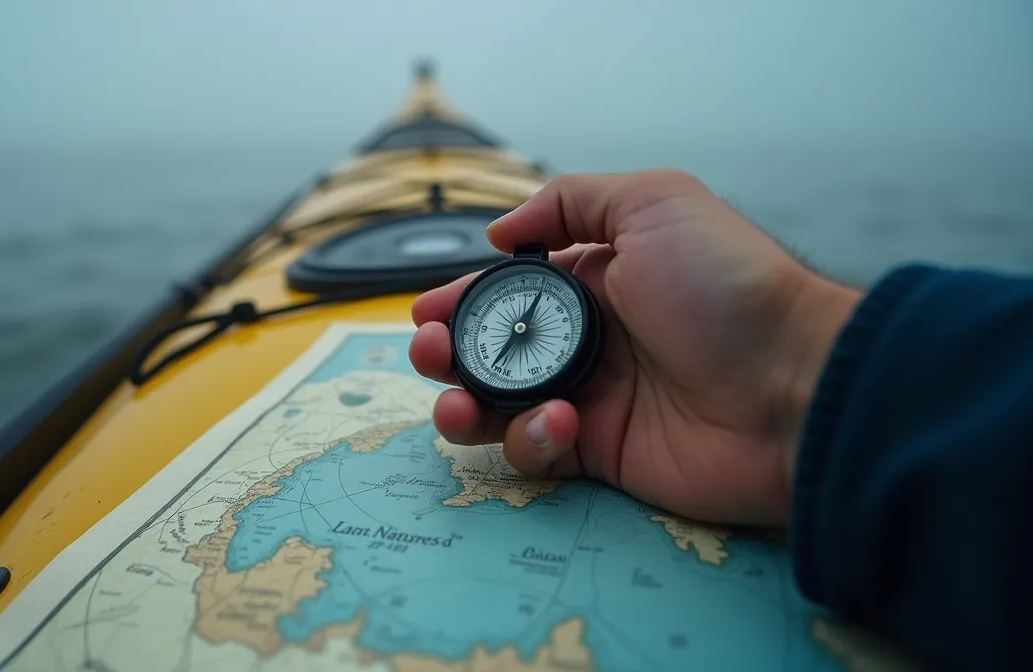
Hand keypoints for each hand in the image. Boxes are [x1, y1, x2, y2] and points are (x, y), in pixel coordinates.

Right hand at [409, 171, 860, 525]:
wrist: (794, 387)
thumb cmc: (727, 287)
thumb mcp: (654, 202)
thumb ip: (569, 201)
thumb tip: (501, 231)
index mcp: (595, 279)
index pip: (508, 292)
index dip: (462, 301)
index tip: (426, 312)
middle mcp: (587, 339)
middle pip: (492, 352)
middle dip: (447, 354)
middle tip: (430, 354)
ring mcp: (592, 398)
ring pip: (500, 408)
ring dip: (465, 406)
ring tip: (458, 405)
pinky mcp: (601, 454)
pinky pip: (538, 451)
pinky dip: (531, 438)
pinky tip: (560, 421)